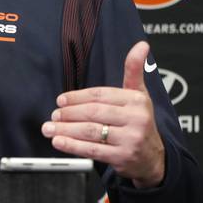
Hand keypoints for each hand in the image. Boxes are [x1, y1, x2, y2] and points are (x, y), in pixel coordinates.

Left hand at [41, 41, 165, 187]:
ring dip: (65, 129)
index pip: (100, 95)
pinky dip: (72, 146)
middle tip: (54, 114)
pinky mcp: (122, 157)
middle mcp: (136, 119)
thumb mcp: (139, 94)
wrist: (153, 157)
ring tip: (49, 127)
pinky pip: (92, 150)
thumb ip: (134, 70)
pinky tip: (59, 142)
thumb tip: (141, 45)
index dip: (77, 97)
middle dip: (69, 113)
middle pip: (94, 113)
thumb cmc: (139, 122)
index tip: (61, 100)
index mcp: (137, 100)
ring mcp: (130, 139)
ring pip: (91, 131)